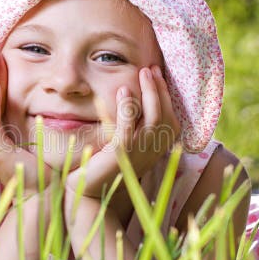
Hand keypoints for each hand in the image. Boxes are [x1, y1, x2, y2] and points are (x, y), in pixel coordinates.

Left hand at [64, 65, 179, 201]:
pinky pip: (128, 127)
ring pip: (152, 117)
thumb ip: (134, 125)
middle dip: (159, 88)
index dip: (166, 94)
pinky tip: (124, 91)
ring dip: (149, 92)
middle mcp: (152, 152)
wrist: (87, 190)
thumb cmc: (103, 164)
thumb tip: (136, 97)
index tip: (157, 73)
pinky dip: (128, 107)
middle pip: (165, 114)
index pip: (171, 118)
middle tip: (150, 69)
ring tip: (142, 73)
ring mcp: (138, 154)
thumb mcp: (125, 143)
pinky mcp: (120, 155)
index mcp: (157, 149)